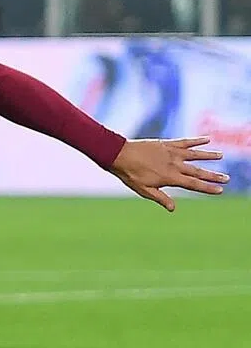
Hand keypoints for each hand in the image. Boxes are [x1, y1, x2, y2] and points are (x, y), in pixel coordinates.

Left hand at [110, 137, 226, 211]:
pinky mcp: (167, 144)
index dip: (207, 188)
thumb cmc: (130, 175)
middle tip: (227, 178)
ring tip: (221, 156)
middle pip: (198, 171)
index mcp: (170, 178)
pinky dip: (196, 140)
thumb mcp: (144, 190)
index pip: (193, 184)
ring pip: (195, 154)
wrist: (120, 155)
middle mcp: (174, 165)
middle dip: (213, 175)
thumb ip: (160, 198)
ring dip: (208, 155)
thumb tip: (173, 209)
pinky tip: (207, 139)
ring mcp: (171, 153)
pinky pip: (185, 141)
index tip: (220, 190)